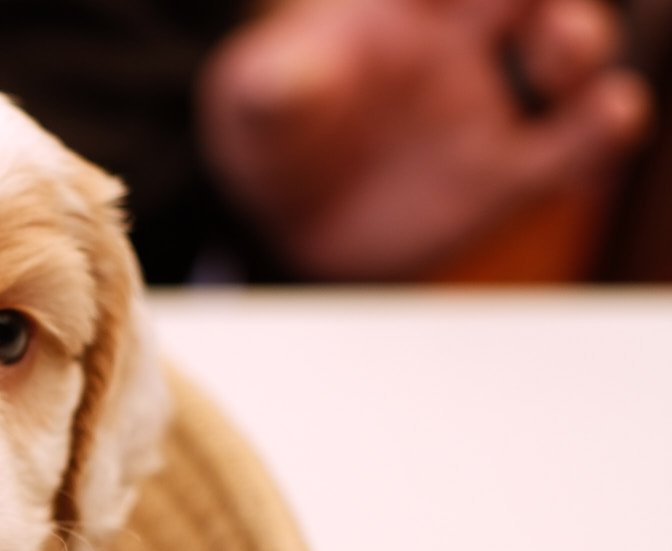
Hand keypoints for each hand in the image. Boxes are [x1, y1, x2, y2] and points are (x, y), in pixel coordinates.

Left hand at [200, 0, 651, 278]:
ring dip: (578, 42)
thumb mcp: (254, 108)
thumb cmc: (274, 134)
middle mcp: (458, 42)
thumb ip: (270, 89)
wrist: (286, 222)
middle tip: (530, 6)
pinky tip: (603, 117)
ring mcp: (490, 104)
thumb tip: (284, 79)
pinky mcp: (509, 175)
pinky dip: (604, 126)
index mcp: (398, 7)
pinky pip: (576, 143)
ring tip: (559, 51)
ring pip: (568, 52)